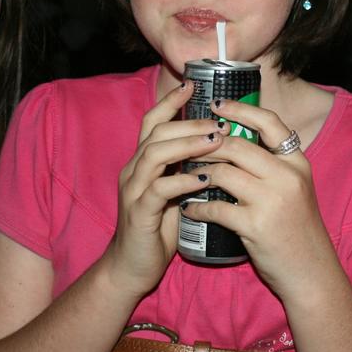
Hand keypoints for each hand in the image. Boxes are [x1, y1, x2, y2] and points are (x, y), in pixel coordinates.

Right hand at [100, 81, 226, 299]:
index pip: (154, 121)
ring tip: (216, 142)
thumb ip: (185, 169)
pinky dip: (182, 181)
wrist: (131, 267)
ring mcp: (133, 190)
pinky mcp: (139, 213)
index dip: (171, 101)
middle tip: (220, 121)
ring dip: (188, 145)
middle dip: (190, 122)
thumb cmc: (157, 227)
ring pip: (156, 154)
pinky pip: (159, 189)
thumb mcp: (172, 192)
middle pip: (157, 132)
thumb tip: (217, 147)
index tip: (194, 84)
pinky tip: (204, 180)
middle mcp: (134, 170)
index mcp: (142, 161)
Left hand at [179, 100, 340, 300]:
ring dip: (198, 173)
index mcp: (297, 162)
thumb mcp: (295, 188)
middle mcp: (287, 176)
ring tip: (184, 175)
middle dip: (207, 145)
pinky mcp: (255, 226)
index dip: (240, 110)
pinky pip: (215, 207)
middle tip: (188, 146)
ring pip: (221, 173)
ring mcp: (271, 200)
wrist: (311, 271)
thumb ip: (272, 165)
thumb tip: (235, 141)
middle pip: (237, 146)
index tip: (216, 104)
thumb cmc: (298, 229)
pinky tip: (188, 207)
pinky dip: (196, 206)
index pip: (269, 122)